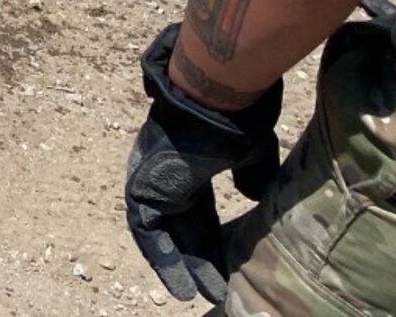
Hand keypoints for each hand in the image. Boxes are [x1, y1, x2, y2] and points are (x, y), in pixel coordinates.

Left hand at [124, 24, 281, 303]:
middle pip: (182, 225)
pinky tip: (179, 283)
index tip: (226, 265)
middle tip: (215, 288)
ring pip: (163, 232)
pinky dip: (160, 256)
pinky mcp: (142, 185)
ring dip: (180, 263)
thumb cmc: (233, 121)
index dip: (211, 238)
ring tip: (198, 295)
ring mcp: (151, 178)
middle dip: (198, 257)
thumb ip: (250, 177)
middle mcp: (166, 172)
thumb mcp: (250, 156)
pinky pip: (146, 230)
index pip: (198, 210)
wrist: (213, 100)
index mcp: (188, 163)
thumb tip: (252, 197)